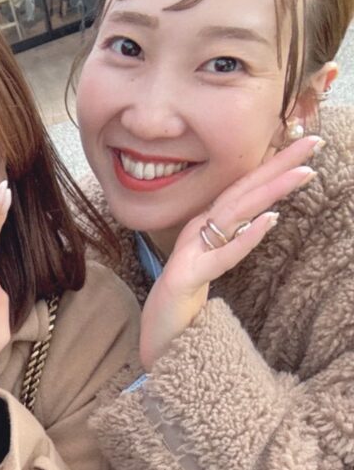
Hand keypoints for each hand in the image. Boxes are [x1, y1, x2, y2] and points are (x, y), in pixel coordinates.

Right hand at [140, 136, 321, 369]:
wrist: (157, 328)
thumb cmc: (187, 293)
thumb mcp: (215, 258)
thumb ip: (234, 237)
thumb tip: (265, 216)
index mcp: (207, 224)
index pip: (244, 188)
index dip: (273, 164)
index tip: (305, 142)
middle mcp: (199, 229)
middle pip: (242, 191)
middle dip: (278, 164)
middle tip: (313, 141)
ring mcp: (192, 250)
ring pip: (235, 214)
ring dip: (269, 191)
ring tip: (302, 173)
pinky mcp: (188, 275)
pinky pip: (223, 255)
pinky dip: (246, 237)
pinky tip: (270, 221)